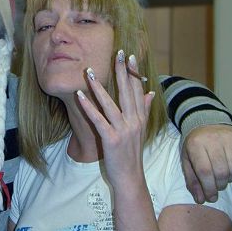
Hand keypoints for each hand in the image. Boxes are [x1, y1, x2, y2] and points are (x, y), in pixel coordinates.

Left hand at [76, 52, 153, 187]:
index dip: (133, 72)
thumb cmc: (131, 154)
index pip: (137, 90)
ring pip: (110, 104)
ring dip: (99, 87)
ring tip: (90, 72)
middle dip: (121, 72)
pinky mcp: (111, 139)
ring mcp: (123, 130)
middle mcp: (134, 121)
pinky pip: (98, 119)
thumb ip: (144, 110)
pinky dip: (88, 107)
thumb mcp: (140, 130)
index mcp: (140, 118)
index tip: (129, 56)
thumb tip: (151, 92)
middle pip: (126, 92)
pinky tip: (80, 95)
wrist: (130, 177)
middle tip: (117, 53)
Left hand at [181, 125, 231, 202]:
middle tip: (217, 185)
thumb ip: (192, 180)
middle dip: (220, 185)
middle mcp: (213, 140)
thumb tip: (201, 200)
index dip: (209, 188)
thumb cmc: (195, 145)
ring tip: (225, 175)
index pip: (205, 171)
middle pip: (221, 172)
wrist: (206, 122)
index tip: (211, 197)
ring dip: (231, 179)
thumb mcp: (187, 160)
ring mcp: (229, 138)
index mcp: (196, 145)